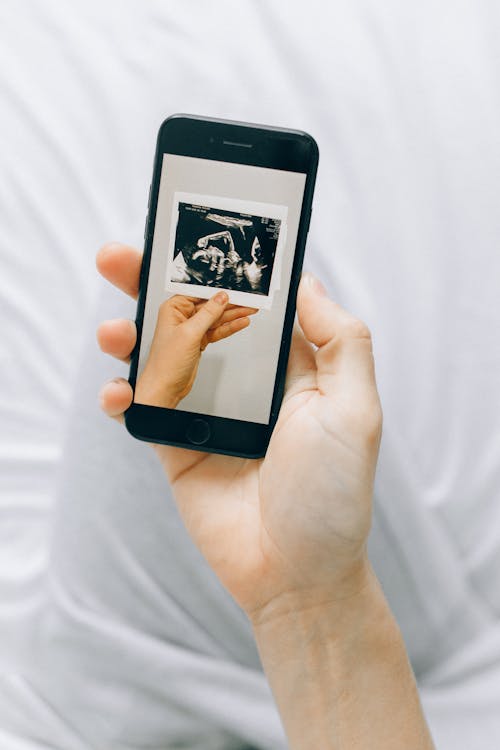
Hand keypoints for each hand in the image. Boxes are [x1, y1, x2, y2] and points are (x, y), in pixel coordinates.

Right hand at [96, 242, 382, 624]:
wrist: (296, 574)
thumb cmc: (334, 493)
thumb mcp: (356, 408)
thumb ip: (341, 339)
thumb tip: (306, 281)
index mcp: (289, 363)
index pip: (250, 298)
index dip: (220, 264)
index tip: (188, 234)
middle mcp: (246, 379)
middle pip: (194, 318)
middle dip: (156, 285)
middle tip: (121, 258)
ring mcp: (208, 411)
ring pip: (161, 357)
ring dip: (130, 335)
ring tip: (112, 330)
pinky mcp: (178, 445)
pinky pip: (143, 409)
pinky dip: (123, 395)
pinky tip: (118, 391)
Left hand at [135, 292, 257, 407]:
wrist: (165, 387)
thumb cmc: (165, 363)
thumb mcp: (189, 333)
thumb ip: (207, 314)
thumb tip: (220, 298)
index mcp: (173, 309)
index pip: (199, 294)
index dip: (216, 292)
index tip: (232, 290)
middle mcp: (182, 317)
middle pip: (210, 305)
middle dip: (229, 304)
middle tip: (247, 301)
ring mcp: (191, 330)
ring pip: (216, 318)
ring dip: (233, 315)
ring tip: (249, 310)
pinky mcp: (199, 341)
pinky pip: (217, 330)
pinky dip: (229, 328)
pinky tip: (240, 323)